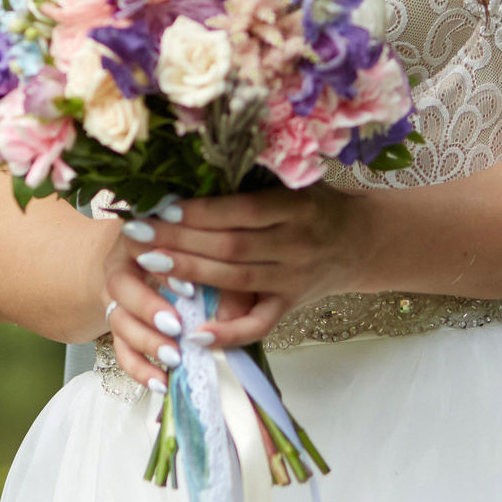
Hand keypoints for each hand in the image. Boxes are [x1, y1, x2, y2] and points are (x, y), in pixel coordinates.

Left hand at [97, 190, 362, 381]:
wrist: (363, 241)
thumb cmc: (318, 204)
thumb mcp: (295, 183)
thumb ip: (254, 182)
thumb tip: (193, 169)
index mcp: (297, 207)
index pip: (241, 211)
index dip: (200, 212)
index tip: (161, 208)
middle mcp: (296, 244)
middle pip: (230, 246)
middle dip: (180, 240)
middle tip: (137, 233)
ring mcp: (293, 279)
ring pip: (235, 279)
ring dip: (189, 272)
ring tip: (148, 262)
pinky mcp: (291, 306)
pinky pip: (258, 324)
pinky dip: (228, 332)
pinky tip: (195, 332)